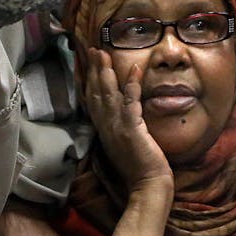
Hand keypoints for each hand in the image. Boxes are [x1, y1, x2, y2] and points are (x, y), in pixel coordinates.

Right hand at [86, 50, 171, 191]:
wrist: (147, 186)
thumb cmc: (139, 169)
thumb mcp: (124, 146)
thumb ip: (118, 130)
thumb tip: (119, 118)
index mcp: (104, 131)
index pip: (93, 102)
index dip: (90, 81)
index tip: (88, 65)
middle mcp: (106, 127)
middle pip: (96, 93)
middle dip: (94, 70)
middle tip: (92, 50)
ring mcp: (117, 127)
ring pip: (108, 94)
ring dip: (106, 71)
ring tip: (103, 53)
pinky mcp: (132, 129)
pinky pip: (130, 101)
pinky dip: (131, 84)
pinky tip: (134, 68)